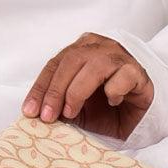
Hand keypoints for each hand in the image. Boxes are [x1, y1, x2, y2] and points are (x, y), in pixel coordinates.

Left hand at [22, 33, 153, 140]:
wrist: (136, 120)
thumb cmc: (105, 111)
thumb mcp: (75, 109)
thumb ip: (58, 106)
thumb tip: (36, 113)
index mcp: (81, 50)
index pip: (55, 64)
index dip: (40, 88)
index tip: (30, 111)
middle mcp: (100, 48)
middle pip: (71, 61)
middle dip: (55, 91)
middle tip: (47, 116)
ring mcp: (120, 57)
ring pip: (94, 65)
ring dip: (77, 91)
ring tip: (72, 113)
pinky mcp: (138, 72)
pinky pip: (122, 77)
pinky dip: (113, 91)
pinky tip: (114, 102)